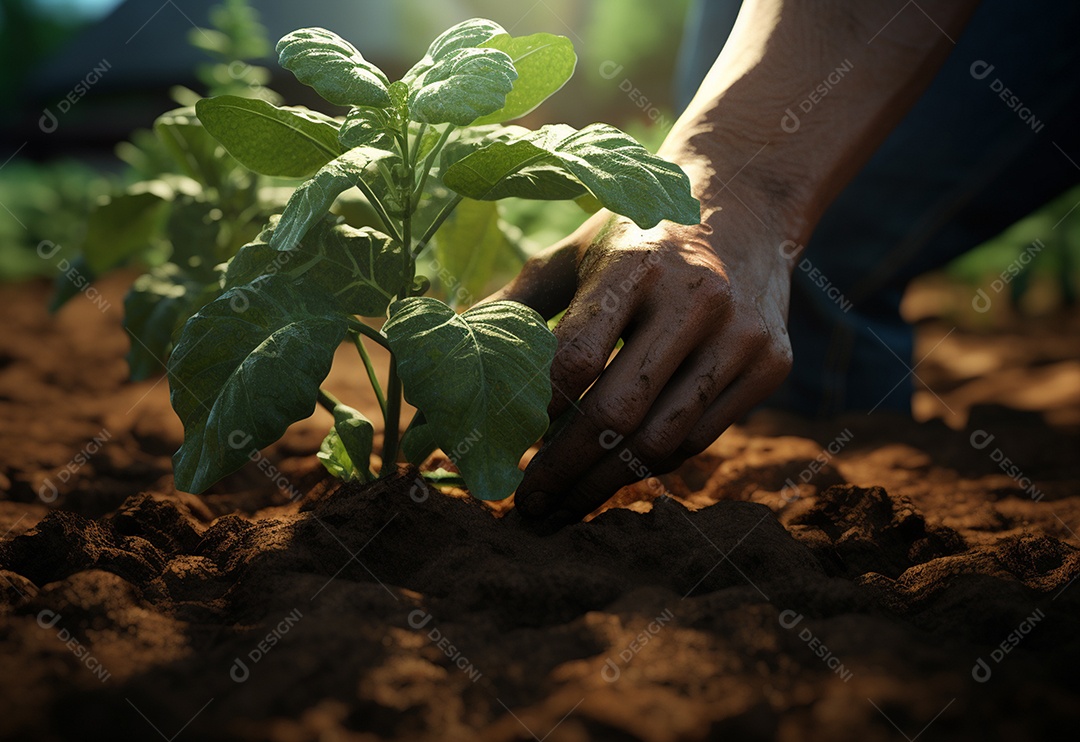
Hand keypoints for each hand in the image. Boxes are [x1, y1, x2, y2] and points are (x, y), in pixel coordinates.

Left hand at [488, 198, 795, 522]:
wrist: (747, 205)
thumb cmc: (640, 238)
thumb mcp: (578, 253)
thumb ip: (519, 305)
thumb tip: (452, 359)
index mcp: (634, 266)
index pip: (575, 359)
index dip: (534, 415)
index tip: (503, 451)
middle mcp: (695, 300)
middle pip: (616, 413)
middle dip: (562, 469)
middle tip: (526, 505)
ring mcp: (740, 335)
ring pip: (663, 440)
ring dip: (604, 483)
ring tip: (564, 506)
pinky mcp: (772, 363)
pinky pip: (701, 438)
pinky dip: (651, 464)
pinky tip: (615, 474)